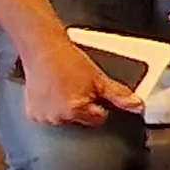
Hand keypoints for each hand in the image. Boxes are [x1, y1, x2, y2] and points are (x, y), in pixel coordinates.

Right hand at [22, 37, 144, 126]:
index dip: (99, 105)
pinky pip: (47, 117)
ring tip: (63, 89)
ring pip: (64, 120)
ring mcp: (44, 117)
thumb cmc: (68, 60)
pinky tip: (52, 93)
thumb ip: (118, 95)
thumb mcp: (98, 78)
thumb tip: (137, 106)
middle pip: (80, 121)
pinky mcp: (32, 114)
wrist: (43, 48)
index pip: (98, 119)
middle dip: (82, 108)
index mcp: (75, 111)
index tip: (93, 94)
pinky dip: (51, 109)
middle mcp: (58, 117)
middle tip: (76, 88)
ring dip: (65, 110)